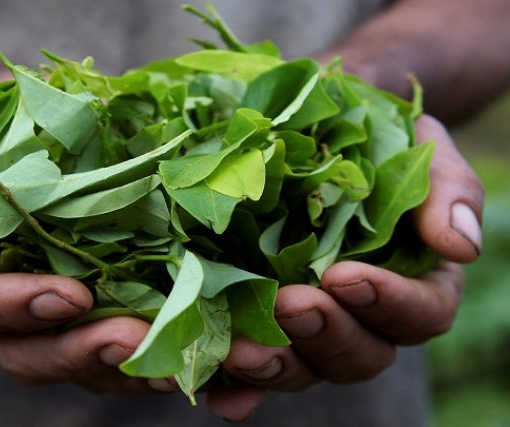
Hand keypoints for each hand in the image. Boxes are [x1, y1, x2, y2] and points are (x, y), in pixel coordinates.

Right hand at [0, 103, 167, 395]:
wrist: (15, 123)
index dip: (10, 307)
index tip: (65, 295)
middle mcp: (0, 304)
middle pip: (26, 352)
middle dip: (76, 351)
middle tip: (127, 339)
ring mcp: (52, 311)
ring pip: (78, 361)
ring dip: (125, 368)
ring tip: (171, 362)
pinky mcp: (98, 306)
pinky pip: (119, 347)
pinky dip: (155, 354)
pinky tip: (192, 350)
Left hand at [212, 115, 482, 421]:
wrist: (311, 122)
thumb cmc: (370, 135)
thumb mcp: (417, 144)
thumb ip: (447, 190)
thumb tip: (461, 247)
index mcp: (413, 281)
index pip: (418, 313)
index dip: (388, 302)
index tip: (345, 276)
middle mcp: (362, 315)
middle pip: (358, 353)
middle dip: (325, 333)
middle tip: (291, 304)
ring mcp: (308, 325)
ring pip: (305, 367)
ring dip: (277, 366)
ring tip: (243, 349)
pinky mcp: (262, 323)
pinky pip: (253, 367)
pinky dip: (238, 388)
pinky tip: (218, 394)